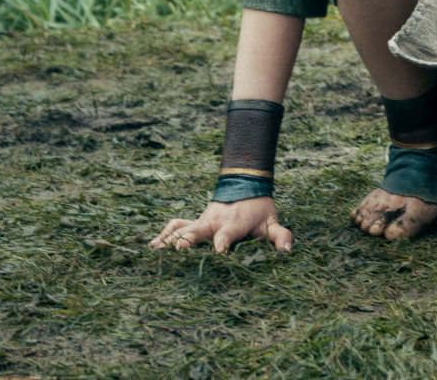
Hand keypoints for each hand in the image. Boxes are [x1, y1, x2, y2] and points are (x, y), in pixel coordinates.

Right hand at [150, 196, 291, 252]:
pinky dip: (163, 235)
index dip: (223, 242)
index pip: (228, 234)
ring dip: (169, 240)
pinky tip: (150, 248)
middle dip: (188, 241)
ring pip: (182, 228)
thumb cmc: (258, 209)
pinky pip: (175, 226)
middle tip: (177, 252)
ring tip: (154, 255)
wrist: (244, 183)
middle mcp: (214, 222)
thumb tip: (286, 251)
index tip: (218, 252)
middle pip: (198, 231)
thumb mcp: (272, 221)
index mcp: (234, 224)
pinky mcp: (193, 221)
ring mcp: (201, 221)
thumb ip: (281, 235)